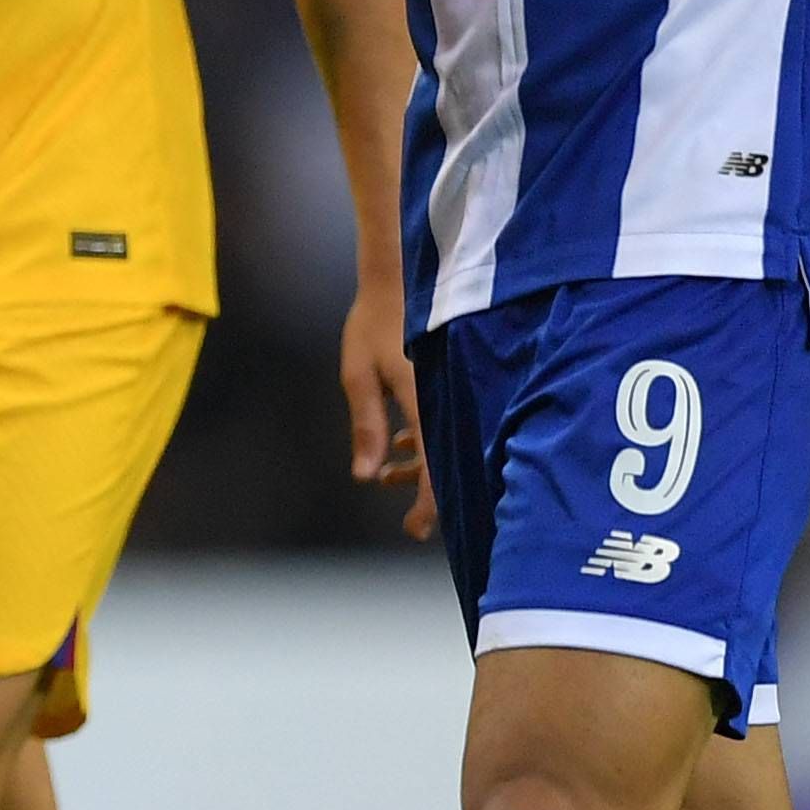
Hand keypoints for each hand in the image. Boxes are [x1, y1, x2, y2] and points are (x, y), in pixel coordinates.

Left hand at [339, 284, 431, 539]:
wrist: (398, 279)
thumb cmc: (373, 324)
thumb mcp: (359, 376)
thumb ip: (365, 426)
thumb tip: (366, 477)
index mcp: (425, 398)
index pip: (432, 464)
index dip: (427, 502)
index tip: (415, 530)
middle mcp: (445, 398)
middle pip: (445, 462)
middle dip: (429, 496)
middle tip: (413, 525)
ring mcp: (449, 391)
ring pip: (441, 445)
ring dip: (417, 467)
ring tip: (386, 476)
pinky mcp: (446, 384)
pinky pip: (440, 425)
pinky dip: (419, 444)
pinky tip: (395, 447)